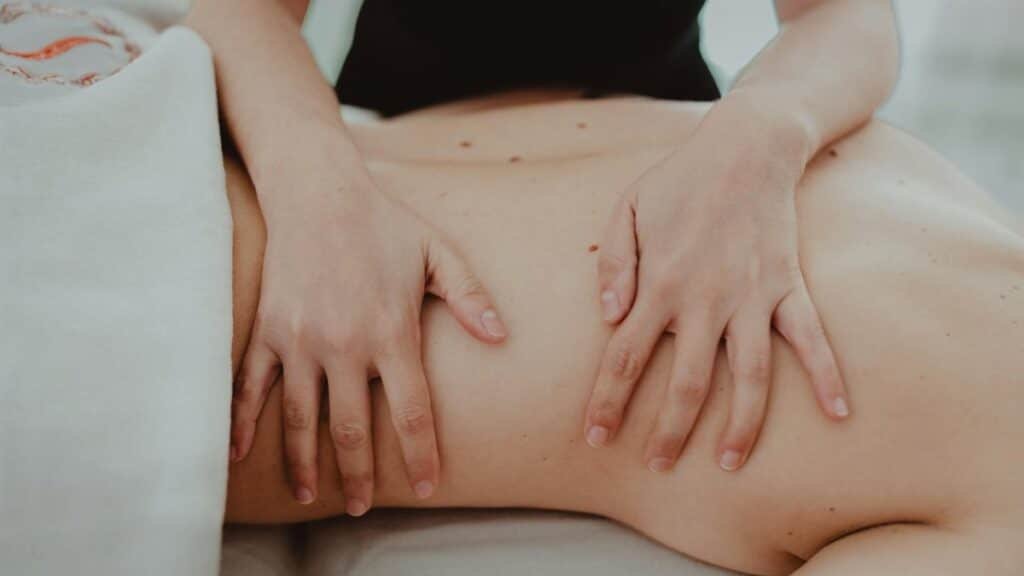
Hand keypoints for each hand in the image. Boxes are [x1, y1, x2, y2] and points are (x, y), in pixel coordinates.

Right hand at [230, 153, 506, 514]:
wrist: (318, 191)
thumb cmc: (385, 224)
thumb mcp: (439, 253)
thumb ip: (471, 296)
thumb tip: (503, 337)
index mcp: (392, 332)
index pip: (412, 412)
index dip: (420, 455)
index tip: (424, 486)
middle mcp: (345, 345)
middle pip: (353, 429)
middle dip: (358, 476)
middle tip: (360, 507)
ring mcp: (300, 340)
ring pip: (301, 418)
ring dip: (305, 462)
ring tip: (310, 494)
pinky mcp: (267, 330)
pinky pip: (251, 386)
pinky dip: (244, 423)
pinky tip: (242, 455)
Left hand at [584, 99, 848, 472]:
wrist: (746, 146)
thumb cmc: (678, 180)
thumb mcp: (626, 209)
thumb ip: (613, 264)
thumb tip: (609, 318)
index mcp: (659, 282)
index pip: (626, 356)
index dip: (608, 400)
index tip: (595, 437)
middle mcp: (705, 299)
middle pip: (687, 381)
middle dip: (668, 430)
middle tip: (656, 465)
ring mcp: (751, 296)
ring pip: (749, 374)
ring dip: (740, 423)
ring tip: (728, 463)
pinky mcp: (787, 286)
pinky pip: (810, 337)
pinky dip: (826, 375)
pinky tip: (838, 414)